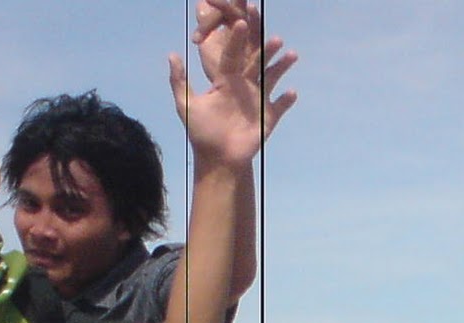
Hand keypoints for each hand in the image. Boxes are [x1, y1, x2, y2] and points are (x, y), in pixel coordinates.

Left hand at [173, 2, 297, 166]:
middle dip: (266, 50)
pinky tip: (292, 92)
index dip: (236, 40)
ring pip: (272, 79)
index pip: (233, 55)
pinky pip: (280, 106)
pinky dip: (287, 100)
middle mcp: (244, 86)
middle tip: (274, 36)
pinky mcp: (268, 117)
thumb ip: (179, 80)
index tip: (240, 22)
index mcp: (226, 80)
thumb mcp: (186, 104)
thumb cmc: (201, 132)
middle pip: (256, 63)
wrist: (217, 159)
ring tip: (291, 55)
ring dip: (281, 67)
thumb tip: (172, 54)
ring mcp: (258, 100)